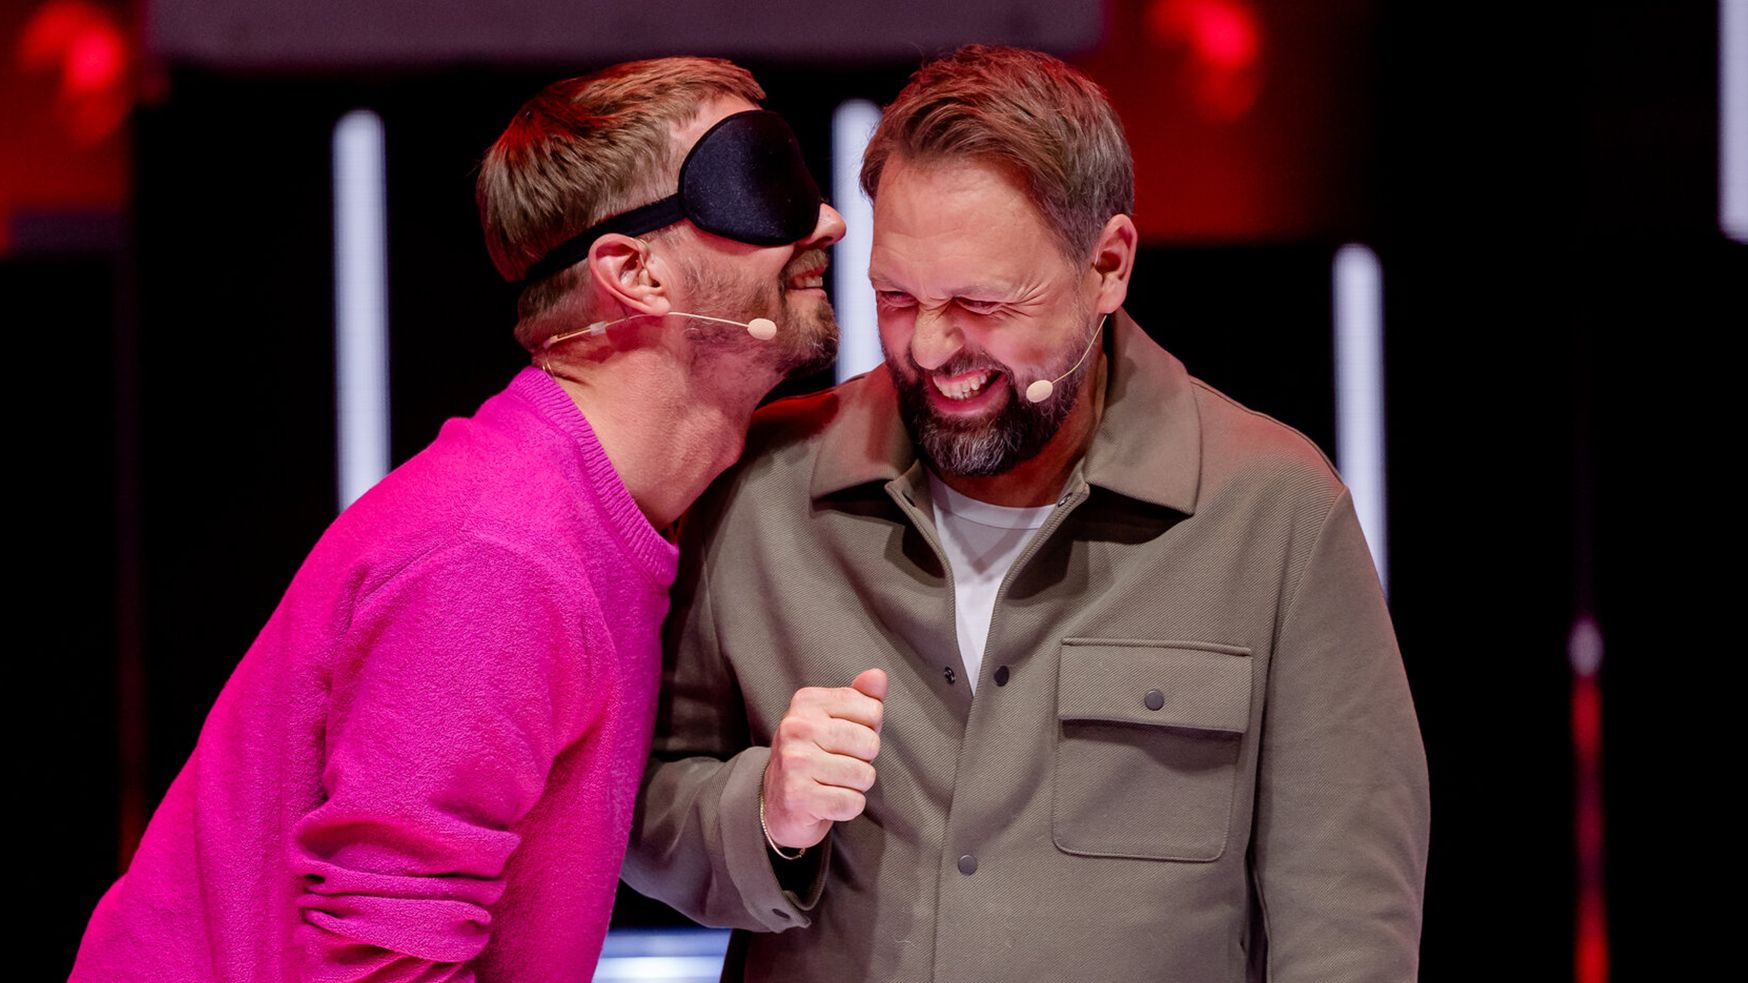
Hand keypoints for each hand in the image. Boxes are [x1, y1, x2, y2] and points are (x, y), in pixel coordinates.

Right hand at [761, 668, 886, 850]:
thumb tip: (878, 675)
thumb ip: (860, 697)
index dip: (870, 730)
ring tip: (833, 783)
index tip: (847, 740)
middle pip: (869, 743)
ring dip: (856, 786)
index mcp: (807, 702)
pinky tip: (828, 801)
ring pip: (863, 775)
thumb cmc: (816, 755)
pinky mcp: (797, 797)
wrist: (777, 802)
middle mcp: (796, 727)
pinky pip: (852, 803)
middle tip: (839, 764)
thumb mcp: (836, 720)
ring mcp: (794, 762)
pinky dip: (848, 807)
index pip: (872, 710)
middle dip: (864, 760)